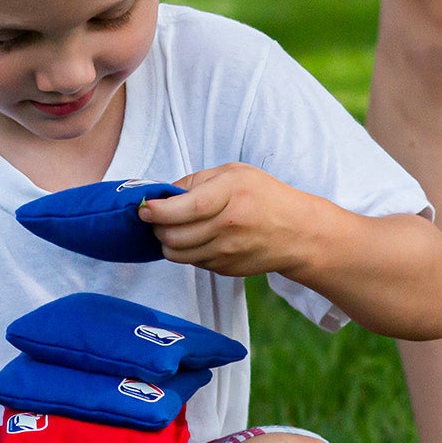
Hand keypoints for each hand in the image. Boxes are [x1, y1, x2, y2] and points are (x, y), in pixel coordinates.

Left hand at [140, 163, 328, 276]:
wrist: (297, 232)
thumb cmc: (264, 196)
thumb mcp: (233, 173)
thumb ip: (195, 181)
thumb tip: (160, 194)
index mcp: (230, 194)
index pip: (184, 208)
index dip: (157, 211)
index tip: (144, 208)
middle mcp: (227, 226)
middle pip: (172, 235)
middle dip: (156, 226)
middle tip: (156, 216)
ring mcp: (226, 251)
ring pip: (176, 253)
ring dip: (167, 241)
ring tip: (174, 227)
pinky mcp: (225, 269)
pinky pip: (191, 262)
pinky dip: (186, 251)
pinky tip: (198, 238)